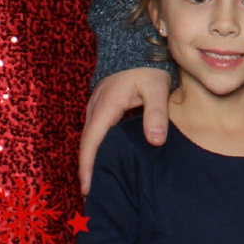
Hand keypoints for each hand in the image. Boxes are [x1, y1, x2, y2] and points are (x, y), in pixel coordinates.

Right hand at [78, 67, 173, 194]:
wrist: (138, 46)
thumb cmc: (148, 67)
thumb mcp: (157, 87)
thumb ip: (156, 113)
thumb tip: (155, 141)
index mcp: (106, 106)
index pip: (92, 142)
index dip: (88, 167)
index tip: (87, 190)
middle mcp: (96, 108)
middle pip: (86, 144)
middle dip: (86, 170)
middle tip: (92, 197)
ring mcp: (96, 107)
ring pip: (90, 139)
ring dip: (90, 160)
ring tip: (97, 185)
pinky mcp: (102, 107)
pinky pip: (95, 132)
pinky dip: (96, 149)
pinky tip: (104, 161)